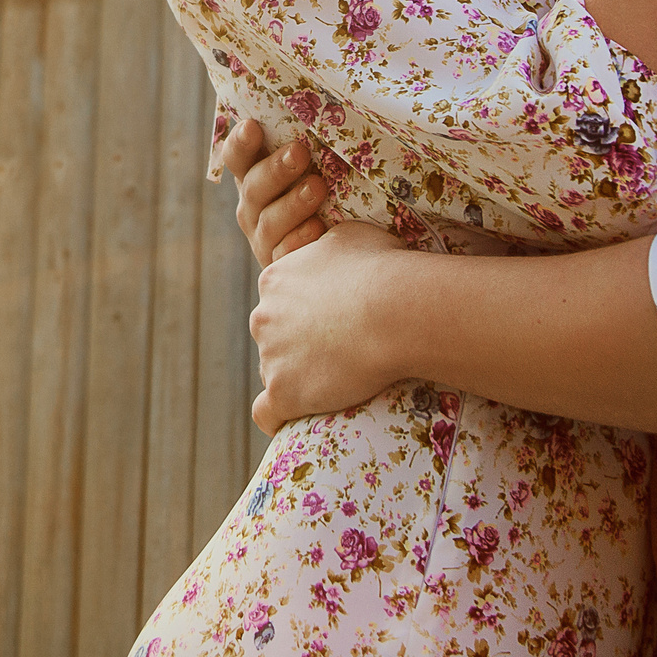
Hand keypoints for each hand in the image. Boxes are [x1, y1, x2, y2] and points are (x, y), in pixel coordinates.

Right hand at [221, 117, 328, 266]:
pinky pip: (285, 255)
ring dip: (292, 203)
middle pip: (253, 187)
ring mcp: (264, 238)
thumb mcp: (318, 164)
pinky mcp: (280, 266)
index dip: (240, 142)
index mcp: (255, 174)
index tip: (252, 125)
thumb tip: (334, 90)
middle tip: (298, 152)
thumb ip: (312, 140)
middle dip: (275, 169)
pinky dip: (300, 241)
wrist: (340, 251)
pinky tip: (318, 229)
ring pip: (268, 221)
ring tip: (318, 187)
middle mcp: (253, 205)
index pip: (237, 156)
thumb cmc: (331, 190)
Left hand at [250, 221, 408, 433]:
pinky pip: (266, 412)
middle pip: (273, 337)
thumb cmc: (383, 268)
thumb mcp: (352, 236)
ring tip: (334, 385)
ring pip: (274, 372)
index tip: (333, 322)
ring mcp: (270, 356)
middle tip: (339, 353)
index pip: (278, 301)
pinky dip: (276, 417)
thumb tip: (329, 246)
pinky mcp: (283, 392)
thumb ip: (327, 245)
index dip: (305, 313)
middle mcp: (263, 316)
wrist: (393, 311)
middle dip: (298, 345)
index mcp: (275, 279)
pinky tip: (290, 420)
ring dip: (296, 378)